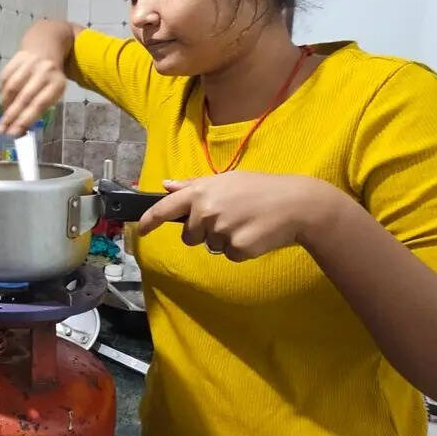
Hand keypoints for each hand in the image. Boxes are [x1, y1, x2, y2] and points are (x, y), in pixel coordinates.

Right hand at [0, 50, 66, 135]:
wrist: (45, 48)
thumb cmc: (49, 78)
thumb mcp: (52, 93)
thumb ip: (39, 109)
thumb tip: (20, 131)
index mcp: (57, 83)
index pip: (39, 104)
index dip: (25, 119)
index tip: (13, 133)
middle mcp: (44, 71)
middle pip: (24, 97)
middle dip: (11, 116)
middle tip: (0, 130)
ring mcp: (30, 63)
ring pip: (12, 87)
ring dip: (4, 105)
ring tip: (2, 117)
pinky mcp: (18, 57)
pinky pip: (5, 77)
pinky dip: (2, 91)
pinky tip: (2, 100)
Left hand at [137, 172, 342, 260]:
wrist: (295, 204)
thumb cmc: (259, 189)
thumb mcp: (226, 180)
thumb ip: (193, 185)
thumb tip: (167, 185)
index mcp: (201, 192)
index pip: (166, 208)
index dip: (149, 220)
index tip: (141, 229)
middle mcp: (207, 211)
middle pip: (189, 235)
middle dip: (204, 231)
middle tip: (229, 217)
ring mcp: (221, 230)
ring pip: (210, 246)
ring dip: (224, 239)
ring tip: (245, 222)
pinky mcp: (236, 248)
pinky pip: (228, 255)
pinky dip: (239, 249)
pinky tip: (253, 234)